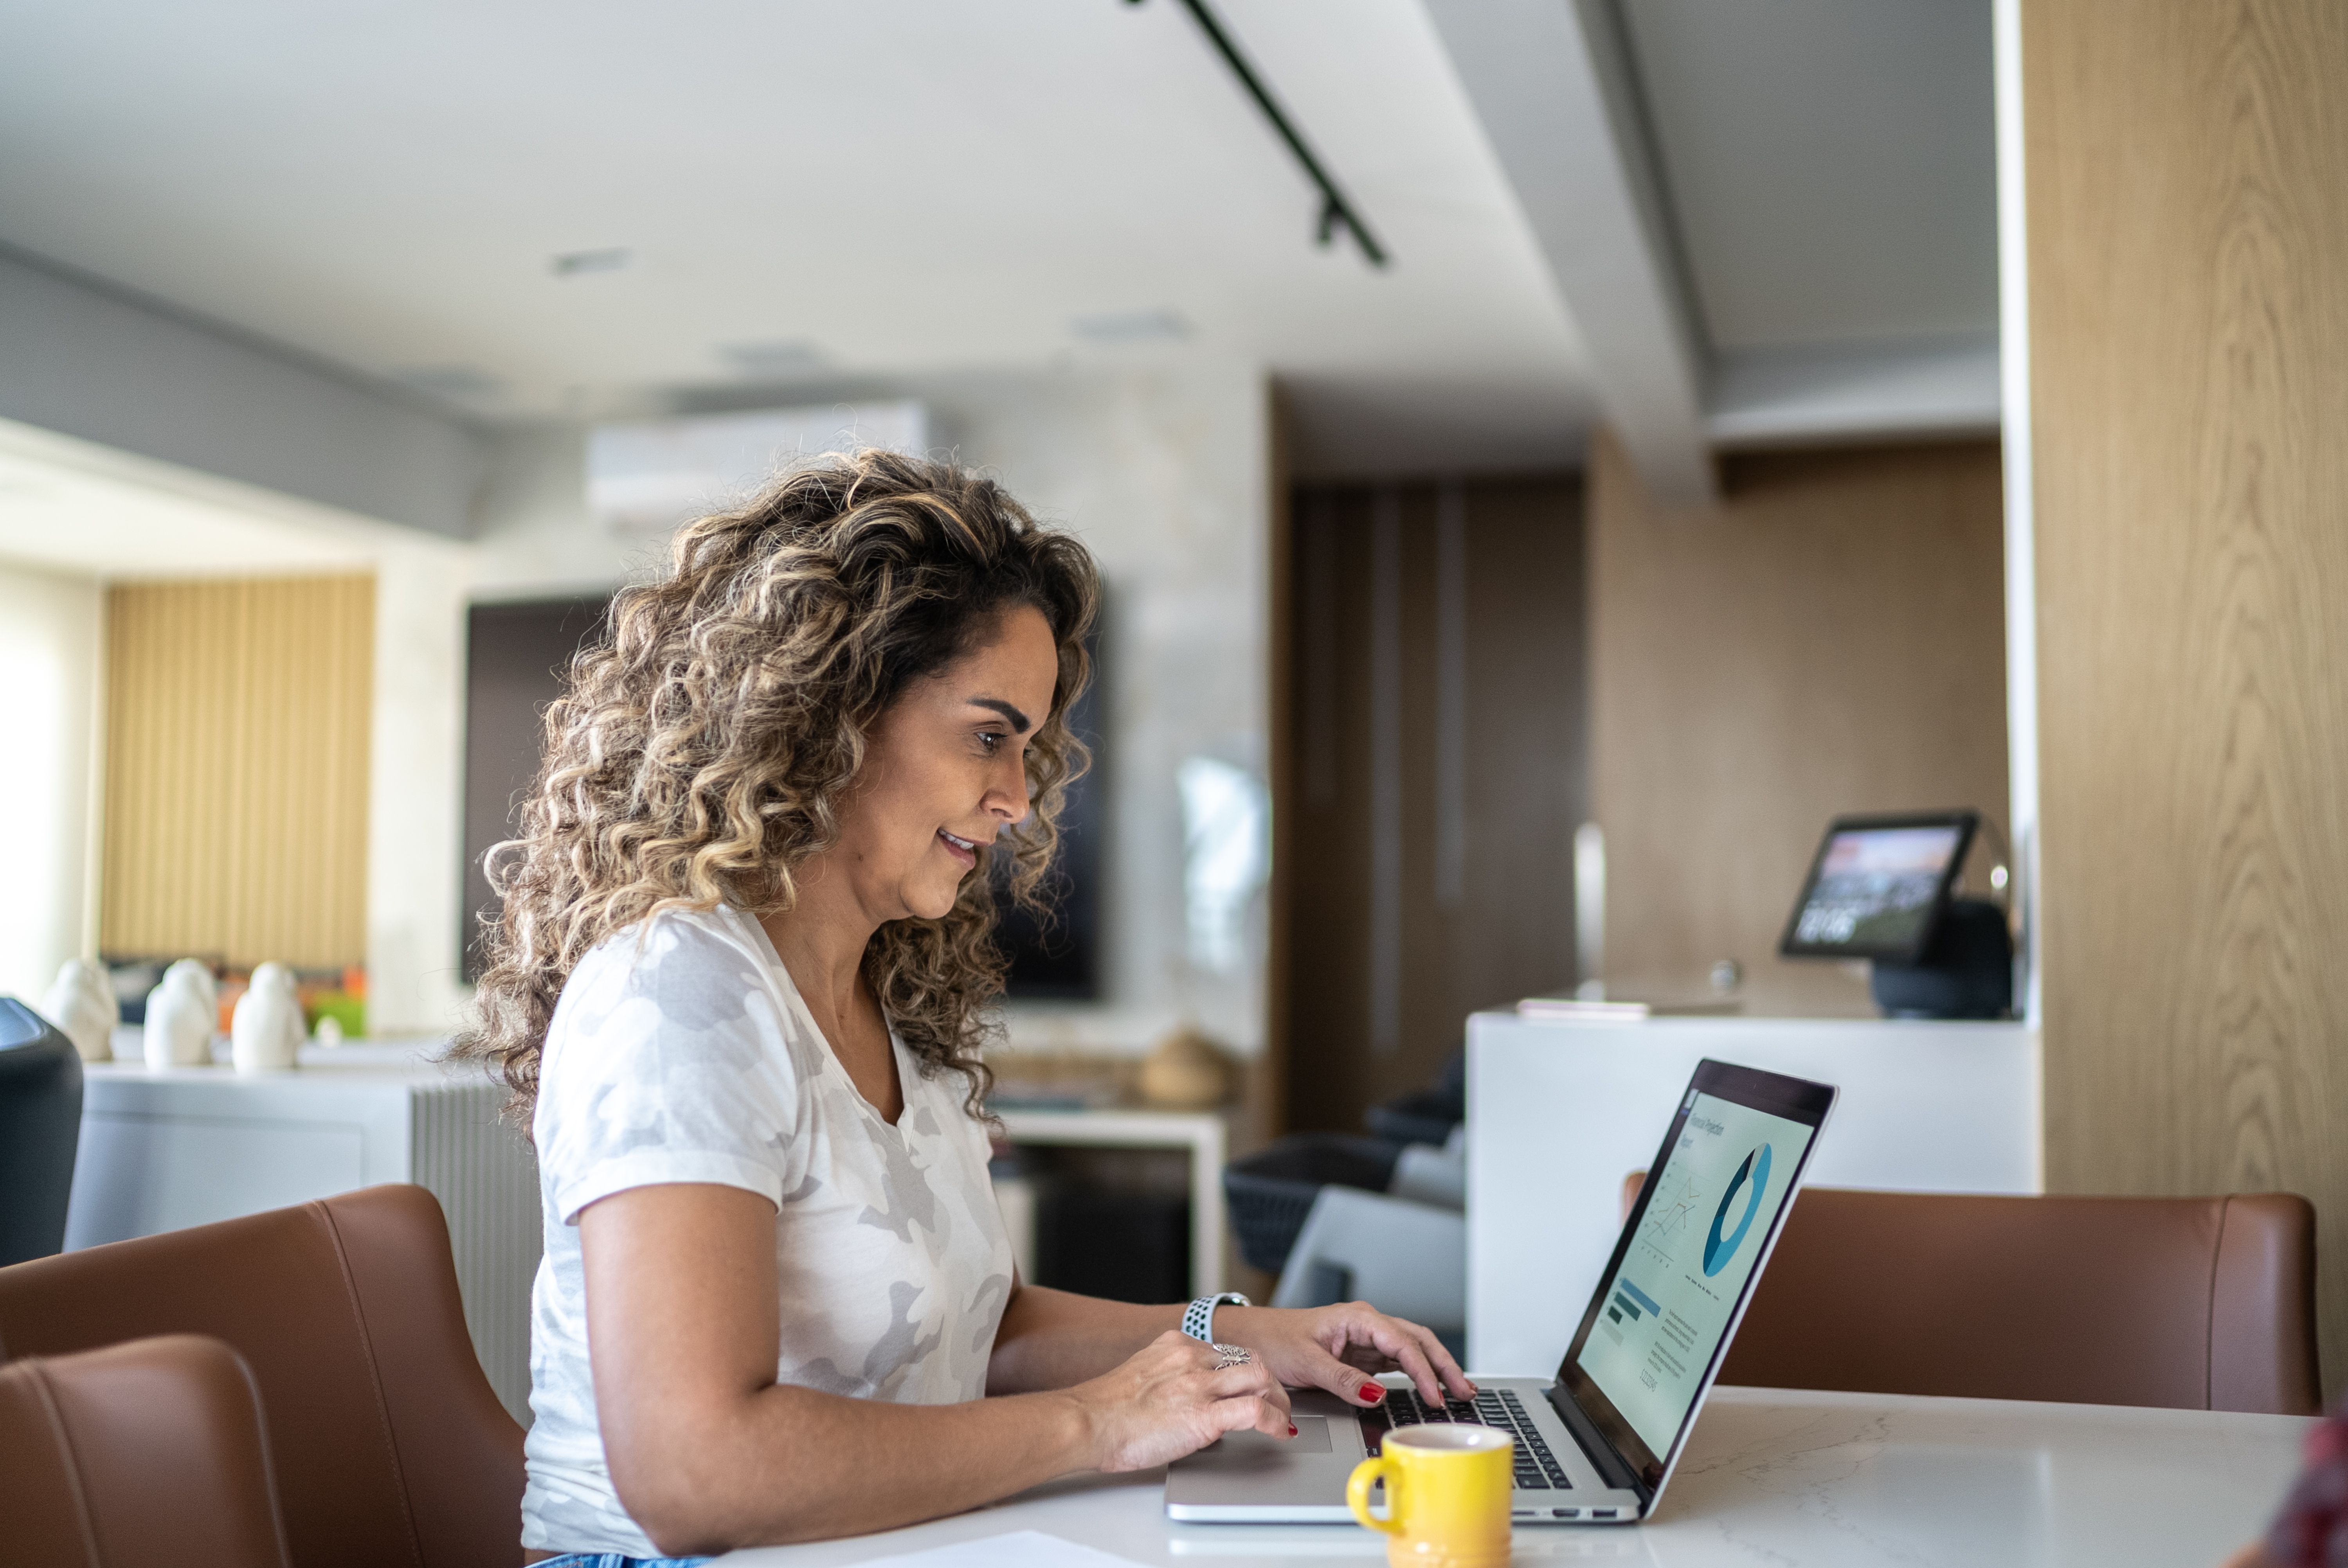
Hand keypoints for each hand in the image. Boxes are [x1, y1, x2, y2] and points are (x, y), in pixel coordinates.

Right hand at [1068, 1330, 1293, 1471]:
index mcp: (1175, 1345)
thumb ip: (1171, 1379)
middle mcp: (1191, 1358)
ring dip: (1278, 1400)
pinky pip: (1255, 1411)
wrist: (1087, 1423)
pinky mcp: (1204, 1414)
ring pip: (1260, 1378)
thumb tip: (1193, 1401)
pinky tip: (1277, 1431)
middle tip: (1277, 1403)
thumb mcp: (1142, 1377)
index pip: (1228, 1351)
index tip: (1253, 1386)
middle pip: (1252, 1360)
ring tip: (1281, 1418)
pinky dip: (1274, 1420)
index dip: (1247, 1371)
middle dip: (1271, 1383)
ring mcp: (1199, 1384)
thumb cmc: (1105, 1411)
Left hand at [1218, 1302, 1474, 1409]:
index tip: (1435, 1396)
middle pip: (1418, 1341)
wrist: (1252, 1338)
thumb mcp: (1306, 1362)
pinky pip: (1398, 1363)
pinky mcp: (1363, 1355)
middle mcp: (1368, 1325)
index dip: (1423, 1371)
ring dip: (1435, 1369)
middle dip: (1444, 1365)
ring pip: (1412, 1351)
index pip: (1402, 1343)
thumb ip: (1343, 1380)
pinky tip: (1430, 1389)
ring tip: (1459, 1391)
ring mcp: (1367, 1340)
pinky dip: (1418, 1375)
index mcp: (1358, 1318)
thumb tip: (1377, 1394)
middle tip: (1466, 1391)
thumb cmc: (1274, 1341)